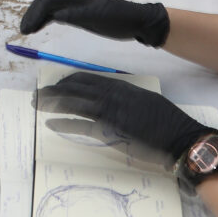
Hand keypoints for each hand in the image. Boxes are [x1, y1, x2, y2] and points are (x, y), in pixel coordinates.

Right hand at [20, 0, 170, 47]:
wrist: (136, 21)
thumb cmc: (119, 18)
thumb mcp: (99, 17)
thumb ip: (77, 15)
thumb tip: (56, 16)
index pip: (48, 0)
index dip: (34, 13)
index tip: (27, 29)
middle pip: (45, 3)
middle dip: (32, 15)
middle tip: (23, 31)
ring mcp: (75, 5)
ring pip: (49, 9)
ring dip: (37, 18)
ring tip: (27, 31)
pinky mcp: (78, 14)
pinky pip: (57, 15)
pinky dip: (46, 20)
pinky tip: (40, 27)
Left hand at [34, 73, 214, 162]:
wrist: (180, 136)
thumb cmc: (164, 121)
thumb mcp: (143, 101)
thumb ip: (123, 97)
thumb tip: (108, 99)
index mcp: (120, 86)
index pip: (85, 79)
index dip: (67, 82)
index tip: (55, 86)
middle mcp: (113, 95)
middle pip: (75, 88)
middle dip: (53, 91)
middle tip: (38, 95)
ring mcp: (111, 111)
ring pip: (74, 103)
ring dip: (52, 103)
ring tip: (37, 105)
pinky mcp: (112, 130)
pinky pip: (81, 125)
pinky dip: (64, 124)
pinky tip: (51, 124)